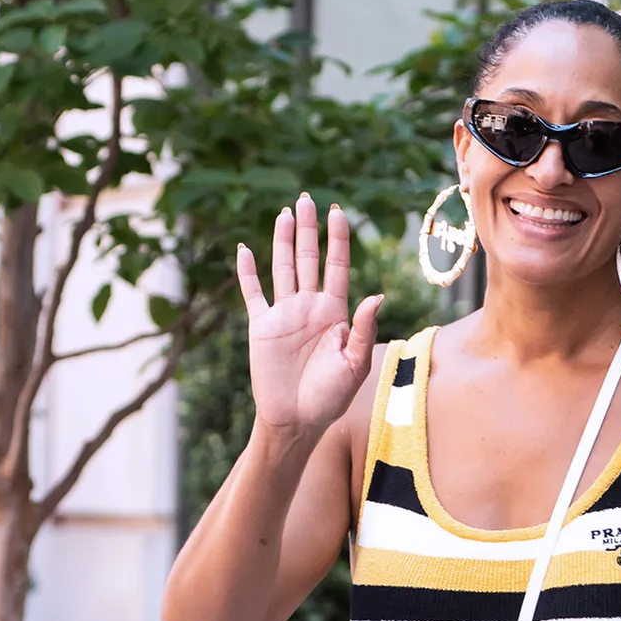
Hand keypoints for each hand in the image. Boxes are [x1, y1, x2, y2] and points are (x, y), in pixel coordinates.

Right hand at [236, 196, 381, 443]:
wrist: (297, 420)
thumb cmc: (331, 398)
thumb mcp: (355, 366)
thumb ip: (363, 330)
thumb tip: (377, 296)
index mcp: (335, 313)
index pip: (337, 267)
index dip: (337, 240)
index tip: (338, 212)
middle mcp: (309, 307)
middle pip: (308, 259)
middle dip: (309, 230)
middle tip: (308, 199)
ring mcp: (284, 314)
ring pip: (282, 267)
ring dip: (283, 240)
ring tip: (287, 212)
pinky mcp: (261, 326)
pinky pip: (252, 293)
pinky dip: (246, 272)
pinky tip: (244, 249)